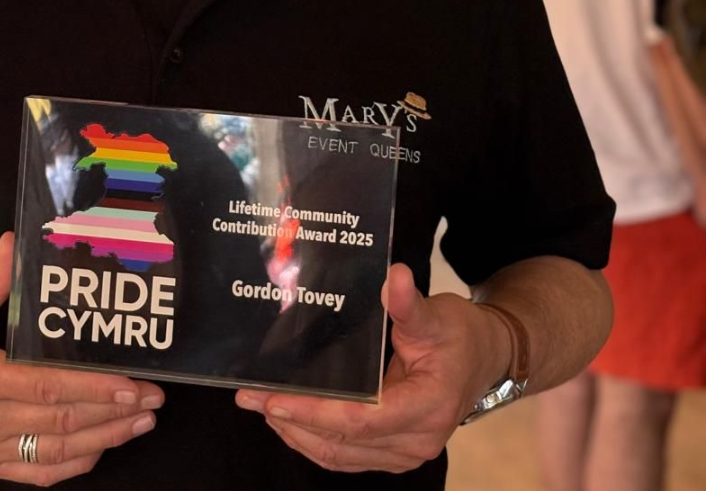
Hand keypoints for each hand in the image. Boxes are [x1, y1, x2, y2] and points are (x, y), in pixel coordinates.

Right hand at [0, 233, 162, 483]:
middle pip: (60, 424)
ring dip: (104, 440)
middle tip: (152, 401)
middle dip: (114, 414)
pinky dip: (72, 465)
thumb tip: (17, 241)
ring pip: (54, 453)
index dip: (95, 389)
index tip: (133, 384)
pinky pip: (35, 474)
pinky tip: (101, 448)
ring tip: (140, 424)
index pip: (49, 389)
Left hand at [233, 264, 508, 472]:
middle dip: (292, 422)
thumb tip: (394, 277)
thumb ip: (409, 304)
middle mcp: (415, 440)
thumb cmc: (460, 335)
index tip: (274, 399)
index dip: (315, 412)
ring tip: (259, 407)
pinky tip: (287, 420)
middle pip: (342, 442)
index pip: (361, 420)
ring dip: (296, 434)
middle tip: (249, 398)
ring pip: (339, 455)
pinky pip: (345, 454)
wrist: (484, 358)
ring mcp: (402, 451)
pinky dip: (313, 440)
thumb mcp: (437, 315)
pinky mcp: (391, 449)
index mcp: (426, 408)